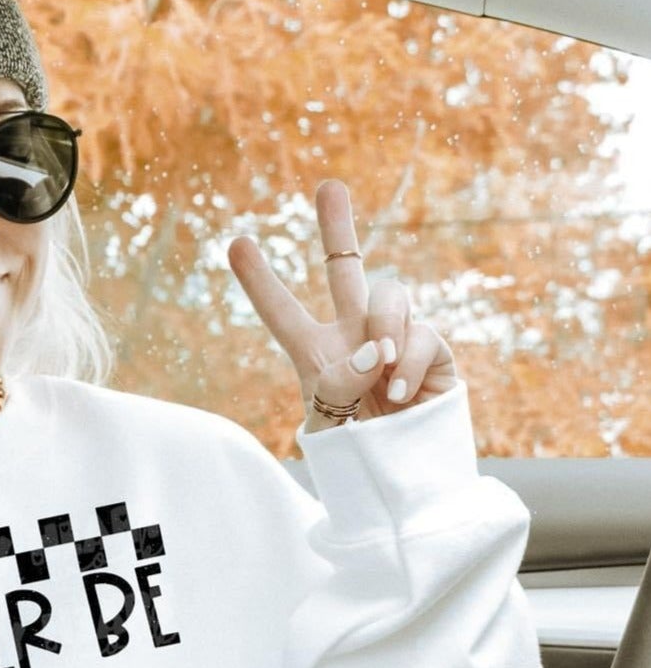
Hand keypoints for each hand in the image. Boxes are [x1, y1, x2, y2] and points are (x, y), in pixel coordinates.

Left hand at [227, 180, 458, 432]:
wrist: (405, 481)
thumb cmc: (358, 457)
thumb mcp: (331, 428)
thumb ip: (338, 388)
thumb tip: (374, 349)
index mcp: (314, 354)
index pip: (282, 312)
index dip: (260, 280)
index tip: (235, 242)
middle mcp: (354, 336)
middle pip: (345, 271)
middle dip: (338, 228)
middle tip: (327, 186)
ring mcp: (395, 339)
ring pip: (389, 295)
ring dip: (384, 325)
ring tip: (382, 366)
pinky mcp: (433, 351)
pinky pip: (424, 335)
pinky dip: (410, 361)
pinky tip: (400, 391)